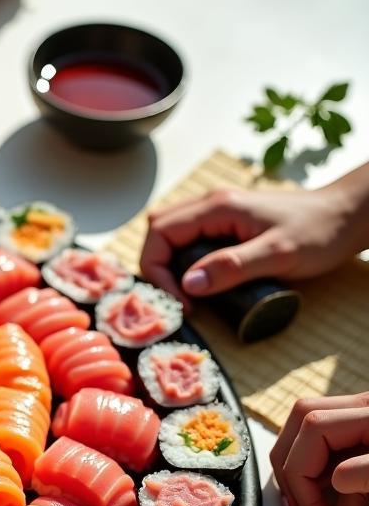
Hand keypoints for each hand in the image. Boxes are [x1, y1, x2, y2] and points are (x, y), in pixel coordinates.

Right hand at [141, 185, 362, 303]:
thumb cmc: (320, 231)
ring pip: (170, 235)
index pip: (160, 233)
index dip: (157, 270)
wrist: (349, 215)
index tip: (179, 300)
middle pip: (158, 231)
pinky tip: (199, 282)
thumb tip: (188, 285)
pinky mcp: (226, 224)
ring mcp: (218, 213)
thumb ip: (232, 267)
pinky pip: (188, 240)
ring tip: (187, 295)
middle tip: (177, 299)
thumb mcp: (278, 254)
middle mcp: (211, 204)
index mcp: (218, 207)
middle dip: (156, 268)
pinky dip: (182, 262)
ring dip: (168, 266)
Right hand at [268, 392, 368, 505]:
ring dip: (303, 475)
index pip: (312, 430)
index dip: (303, 478)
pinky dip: (328, 479)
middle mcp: (364, 408)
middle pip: (301, 421)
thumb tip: (336, 481)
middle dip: (291, 471)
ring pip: (310, 433)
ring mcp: (366, 419)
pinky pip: (334, 448)